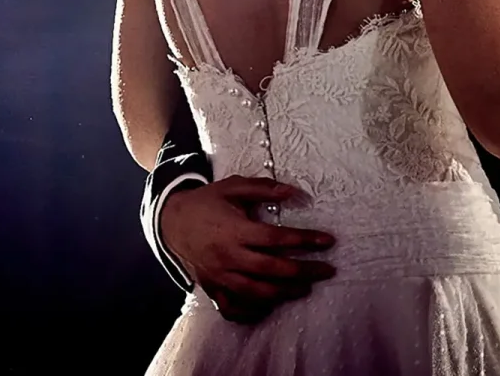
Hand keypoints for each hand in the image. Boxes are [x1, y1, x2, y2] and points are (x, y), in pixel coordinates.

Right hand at [159, 176, 335, 323]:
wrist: (171, 221)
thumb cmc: (207, 202)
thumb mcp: (233, 187)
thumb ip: (263, 189)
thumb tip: (295, 192)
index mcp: (235, 230)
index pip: (276, 239)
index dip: (305, 240)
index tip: (328, 241)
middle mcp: (228, 256)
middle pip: (272, 270)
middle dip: (304, 271)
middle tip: (327, 270)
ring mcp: (219, 276)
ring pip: (257, 292)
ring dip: (285, 292)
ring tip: (306, 288)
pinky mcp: (212, 287)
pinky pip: (233, 308)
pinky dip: (252, 311)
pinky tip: (270, 306)